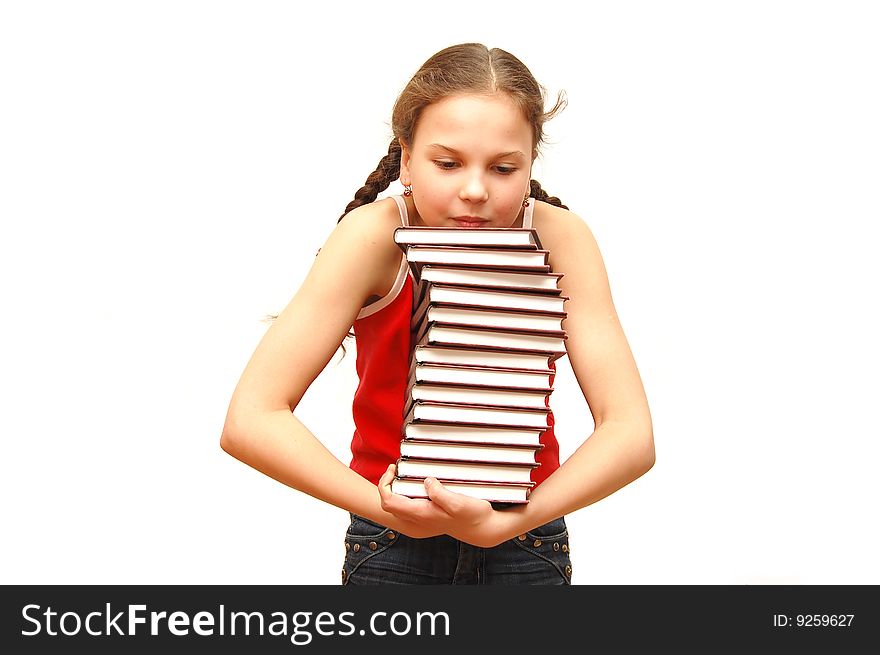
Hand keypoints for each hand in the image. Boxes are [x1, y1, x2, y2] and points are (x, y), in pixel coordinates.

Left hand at [377, 464, 518, 546]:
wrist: (484, 529)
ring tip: (403, 473)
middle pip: (389, 504)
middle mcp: (419, 518)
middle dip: (386, 485)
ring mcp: (424, 518)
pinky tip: (419, 482)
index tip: (393, 468)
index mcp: (421, 513)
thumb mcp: (458, 503)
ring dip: (395, 489)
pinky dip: (406, 492)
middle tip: (395, 469)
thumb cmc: (473, 517)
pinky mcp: (430, 516)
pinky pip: (409, 505)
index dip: (384, 484)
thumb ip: (439, 493)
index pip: (389, 501)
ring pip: (398, 506)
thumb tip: (427, 481)